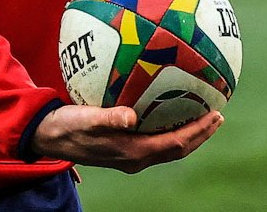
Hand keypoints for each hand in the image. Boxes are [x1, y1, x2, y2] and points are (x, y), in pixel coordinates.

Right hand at [28, 105, 221, 172]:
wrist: (49, 137)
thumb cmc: (67, 125)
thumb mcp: (86, 119)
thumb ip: (109, 118)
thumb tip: (131, 116)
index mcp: (132, 152)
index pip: (175, 144)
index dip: (198, 132)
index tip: (216, 115)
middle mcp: (136, 157)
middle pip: (178, 149)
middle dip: (200, 134)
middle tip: (218, 115)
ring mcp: (130, 155)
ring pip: (168, 146)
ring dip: (188, 133)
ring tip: (203, 114)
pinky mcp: (123, 147)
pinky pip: (156, 139)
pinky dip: (170, 127)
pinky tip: (170, 109)